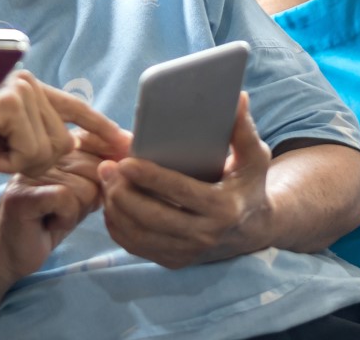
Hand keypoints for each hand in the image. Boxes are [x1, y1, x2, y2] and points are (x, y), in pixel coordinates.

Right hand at [0, 72, 128, 175]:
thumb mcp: (1, 141)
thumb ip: (33, 138)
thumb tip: (75, 146)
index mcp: (28, 88)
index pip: (75, 108)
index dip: (102, 128)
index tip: (125, 144)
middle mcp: (27, 82)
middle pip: (64, 142)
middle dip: (37, 162)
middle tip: (2, 158)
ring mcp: (17, 89)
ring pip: (48, 150)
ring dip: (19, 164)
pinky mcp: (7, 102)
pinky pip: (30, 151)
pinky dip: (10, 164)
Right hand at [0, 149, 107, 277]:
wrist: (6, 254)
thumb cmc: (44, 225)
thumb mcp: (77, 198)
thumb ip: (97, 179)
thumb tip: (126, 162)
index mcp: (53, 151)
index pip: (93, 141)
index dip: (110, 158)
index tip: (113, 176)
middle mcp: (41, 156)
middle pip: (94, 168)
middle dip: (92, 197)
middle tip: (67, 211)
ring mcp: (30, 173)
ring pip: (84, 187)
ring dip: (77, 212)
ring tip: (54, 218)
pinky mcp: (24, 195)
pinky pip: (66, 199)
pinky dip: (66, 218)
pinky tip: (50, 224)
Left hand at [96, 92, 272, 268]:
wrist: (253, 230)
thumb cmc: (248, 183)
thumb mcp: (254, 157)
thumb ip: (243, 128)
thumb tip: (238, 97)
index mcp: (224, 208)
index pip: (180, 193)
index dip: (150, 178)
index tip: (125, 161)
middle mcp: (206, 236)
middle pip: (153, 217)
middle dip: (123, 193)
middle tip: (106, 168)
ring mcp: (188, 252)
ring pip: (139, 235)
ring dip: (115, 209)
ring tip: (105, 182)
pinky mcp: (174, 261)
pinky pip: (137, 247)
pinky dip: (118, 227)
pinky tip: (111, 204)